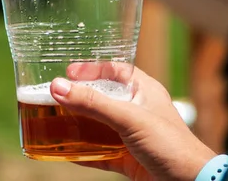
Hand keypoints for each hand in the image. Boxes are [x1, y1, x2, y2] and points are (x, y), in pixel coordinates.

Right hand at [50, 67, 215, 180]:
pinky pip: (100, 152)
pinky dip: (84, 152)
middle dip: (78, 98)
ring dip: (78, 125)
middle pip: (101, 98)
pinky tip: (68, 152)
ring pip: (99, 125)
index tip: (68, 72)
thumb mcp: (129, 118)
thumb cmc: (172, 146)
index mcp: (143, 90)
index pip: (114, 71)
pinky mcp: (128, 159)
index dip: (92, 69)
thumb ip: (93, 103)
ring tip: (56, 122)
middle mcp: (137, 110)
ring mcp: (132, 135)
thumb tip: (58, 86)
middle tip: (56, 97)